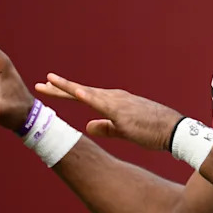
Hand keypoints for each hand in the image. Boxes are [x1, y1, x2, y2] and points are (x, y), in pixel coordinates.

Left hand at [35, 73, 182, 150]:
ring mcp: (117, 102)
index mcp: (113, 102)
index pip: (84, 96)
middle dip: (59, 88)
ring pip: (87, 93)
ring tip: (49, 82)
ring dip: (67, 87)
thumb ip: (105, 128)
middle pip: (81, 92)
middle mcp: (113, 97)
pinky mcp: (122, 111)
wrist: (173, 130)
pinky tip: (75, 92)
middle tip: (39, 85)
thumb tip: (87, 127)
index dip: (66, 93)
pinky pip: (101, 102)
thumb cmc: (152, 131)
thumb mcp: (124, 131)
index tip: (48, 90)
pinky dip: (87, 96)